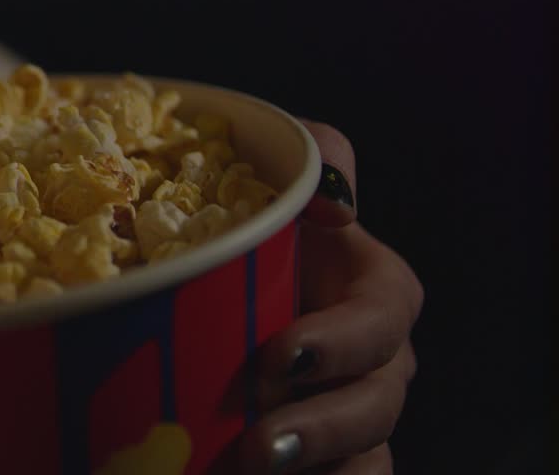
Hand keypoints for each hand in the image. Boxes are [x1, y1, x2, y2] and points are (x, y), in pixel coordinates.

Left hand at [243, 122, 423, 472]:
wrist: (215, 276)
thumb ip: (319, 157)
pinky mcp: (319, 455)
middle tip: (258, 444)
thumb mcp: (282, 172)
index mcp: (374, 292)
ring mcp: (349, 412)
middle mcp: (374, 360)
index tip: (279, 355)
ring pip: (365, 458)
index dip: (342, 340)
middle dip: (324, 427)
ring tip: (252, 470)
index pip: (384, 317)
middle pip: (377, 405)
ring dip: (316, 466)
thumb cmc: (258, 220)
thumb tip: (335, 203)